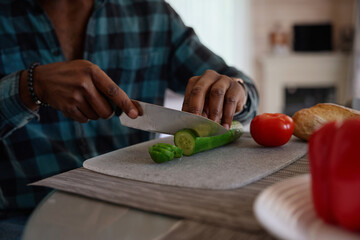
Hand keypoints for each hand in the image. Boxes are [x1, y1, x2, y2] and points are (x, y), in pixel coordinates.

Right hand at [20, 60, 138, 122]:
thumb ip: (105, 85)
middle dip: (108, 112)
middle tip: (101, 105)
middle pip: (106, 110)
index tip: (135, 114)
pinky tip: (75, 105)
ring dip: (94, 113)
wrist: (42, 80)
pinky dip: (84, 116)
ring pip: (96, 116)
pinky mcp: (67, 107)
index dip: (126, 104)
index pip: (114, 91)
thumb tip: (126, 106)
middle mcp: (84, 83)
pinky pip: (85, 120)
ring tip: (83, 100)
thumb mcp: (88, 71)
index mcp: (92, 71)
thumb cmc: (72, 75)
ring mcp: (75, 96)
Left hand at [182, 70, 246, 128]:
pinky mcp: (236, 88)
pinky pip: (230, 101)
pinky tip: (225, 126)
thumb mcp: (204, 105)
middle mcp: (209, 76)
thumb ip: (197, 112)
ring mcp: (223, 80)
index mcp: (197, 81)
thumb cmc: (214, 100)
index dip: (188, 109)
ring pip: (216, 93)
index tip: (189, 123)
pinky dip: (227, 116)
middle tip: (197, 122)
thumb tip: (190, 126)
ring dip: (213, 111)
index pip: (189, 94)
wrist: (235, 95)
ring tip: (213, 125)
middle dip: (196, 107)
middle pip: (199, 89)